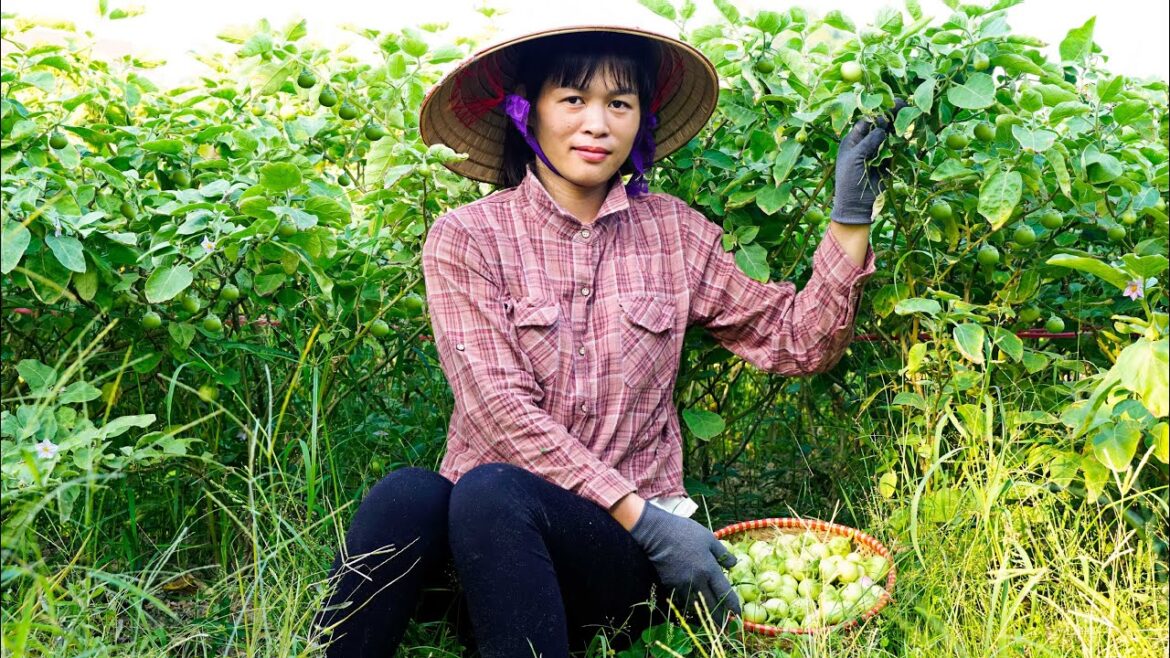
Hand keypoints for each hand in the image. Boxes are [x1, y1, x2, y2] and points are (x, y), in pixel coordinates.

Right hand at [629, 503, 740, 620]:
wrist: (657, 533)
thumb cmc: (685, 532)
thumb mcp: (708, 538)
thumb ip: (722, 553)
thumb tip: (734, 565)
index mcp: (709, 569)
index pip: (724, 593)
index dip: (732, 606)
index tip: (737, 615)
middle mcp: (697, 581)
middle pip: (711, 605)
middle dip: (719, 618)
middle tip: (725, 627)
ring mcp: (682, 584)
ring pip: (696, 605)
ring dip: (704, 614)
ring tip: (710, 620)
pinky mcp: (670, 584)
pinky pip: (683, 599)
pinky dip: (690, 605)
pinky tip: (694, 607)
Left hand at [830, 98, 908, 224]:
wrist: (856, 206)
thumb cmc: (849, 181)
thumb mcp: (855, 158)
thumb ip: (868, 142)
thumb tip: (882, 128)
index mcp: (852, 141)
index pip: (866, 122)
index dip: (878, 112)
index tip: (890, 103)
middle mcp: (864, 144)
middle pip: (879, 126)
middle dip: (891, 115)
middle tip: (904, 103)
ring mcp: (876, 153)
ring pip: (889, 136)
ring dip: (898, 125)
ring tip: (910, 112)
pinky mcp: (886, 162)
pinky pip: (895, 149)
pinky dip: (901, 140)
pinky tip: (909, 130)